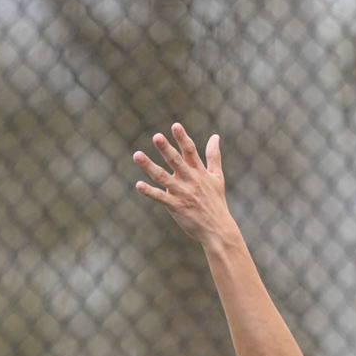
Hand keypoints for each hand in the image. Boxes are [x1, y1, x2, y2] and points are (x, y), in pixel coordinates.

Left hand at [132, 124, 230, 245]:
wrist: (218, 230)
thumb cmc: (216, 202)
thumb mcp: (217, 177)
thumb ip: (213, 156)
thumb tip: (215, 136)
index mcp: (200, 172)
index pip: (190, 151)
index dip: (182, 138)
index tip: (175, 125)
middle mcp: (191, 180)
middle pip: (176, 161)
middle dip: (166, 149)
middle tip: (156, 136)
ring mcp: (182, 193)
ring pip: (163, 177)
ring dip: (149, 166)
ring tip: (137, 155)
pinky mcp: (176, 207)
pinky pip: (160, 197)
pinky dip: (149, 191)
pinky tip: (138, 185)